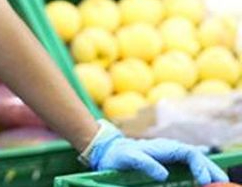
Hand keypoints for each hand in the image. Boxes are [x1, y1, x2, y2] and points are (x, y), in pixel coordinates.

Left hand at [87, 124, 228, 184]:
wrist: (108, 151)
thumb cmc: (118, 155)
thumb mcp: (129, 158)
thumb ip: (145, 163)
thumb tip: (163, 174)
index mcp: (163, 147)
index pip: (189, 154)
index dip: (199, 167)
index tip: (204, 181)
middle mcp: (168, 149)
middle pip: (195, 157)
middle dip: (210, 168)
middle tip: (222, 182)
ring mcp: (168, 155)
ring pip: (193, 160)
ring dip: (206, 169)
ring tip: (218, 181)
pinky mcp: (165, 161)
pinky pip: (186, 163)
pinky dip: (197, 169)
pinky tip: (203, 176)